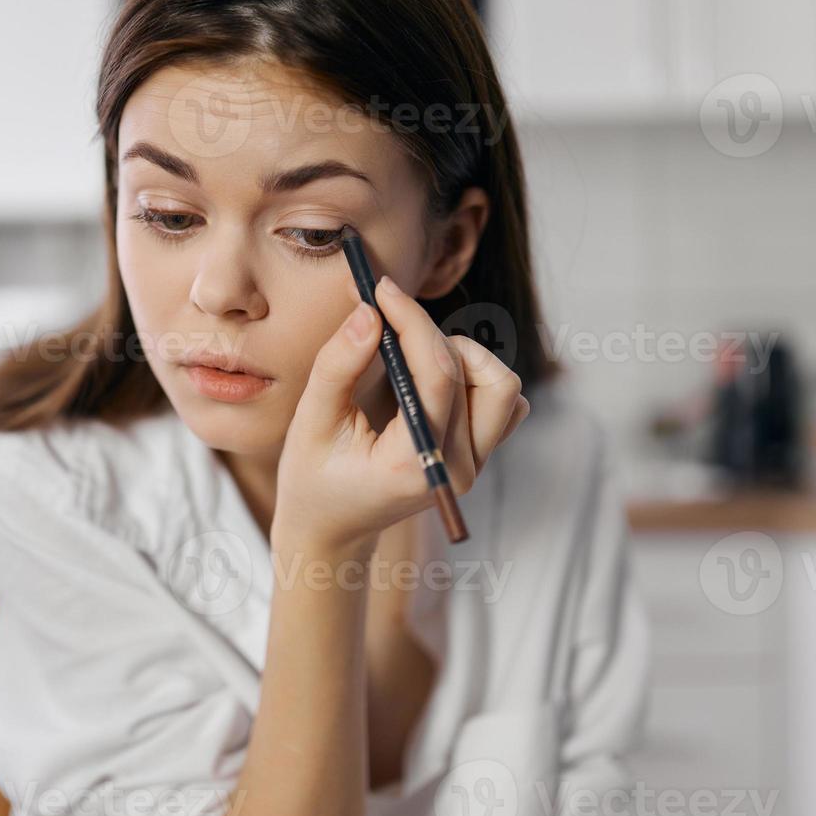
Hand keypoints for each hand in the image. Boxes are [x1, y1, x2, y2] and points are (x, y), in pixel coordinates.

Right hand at [273, 274, 528, 555]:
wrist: (332, 527)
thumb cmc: (314, 478)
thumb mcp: (311, 422)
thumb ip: (338, 365)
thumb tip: (369, 311)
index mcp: (414, 465)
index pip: (438, 376)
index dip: (413, 321)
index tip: (382, 289)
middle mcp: (457, 469)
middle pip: (482, 377)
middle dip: (434, 335)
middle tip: (389, 322)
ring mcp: (474, 466)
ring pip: (502, 388)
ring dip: (463, 357)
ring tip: (413, 356)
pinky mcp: (479, 456)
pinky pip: (503, 403)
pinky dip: (474, 378)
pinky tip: (432, 378)